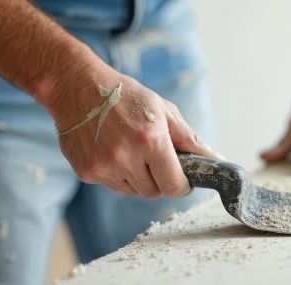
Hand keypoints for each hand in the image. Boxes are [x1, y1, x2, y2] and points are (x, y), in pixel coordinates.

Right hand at [51, 67, 222, 197]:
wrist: (77, 87)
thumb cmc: (125, 96)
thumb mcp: (163, 110)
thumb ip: (189, 139)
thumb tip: (214, 159)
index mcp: (150, 141)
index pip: (174, 185)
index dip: (181, 185)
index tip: (182, 179)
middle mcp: (126, 158)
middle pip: (154, 191)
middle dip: (159, 179)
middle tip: (153, 157)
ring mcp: (104, 167)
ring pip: (133, 191)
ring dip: (138, 178)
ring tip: (130, 150)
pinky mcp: (87, 172)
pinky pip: (113, 185)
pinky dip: (118, 174)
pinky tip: (112, 150)